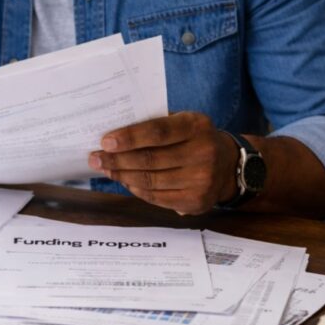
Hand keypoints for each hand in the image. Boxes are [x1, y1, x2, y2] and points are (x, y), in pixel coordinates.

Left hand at [88, 112, 238, 214]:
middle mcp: (203, 153)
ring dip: (122, 175)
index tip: (105, 141)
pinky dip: (136, 189)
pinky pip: (157, 197)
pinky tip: (125, 181)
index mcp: (197, 126)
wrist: (229, 165)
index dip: (129, 137)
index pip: (157, 132)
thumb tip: (115, 136)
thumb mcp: (183, 122)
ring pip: (150, 180)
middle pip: (150, 159)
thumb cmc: (194, 138)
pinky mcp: (196, 201)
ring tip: (106, 169)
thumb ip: (155, 124)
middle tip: (95, 158)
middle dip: (117, 159)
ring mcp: (202, 180)